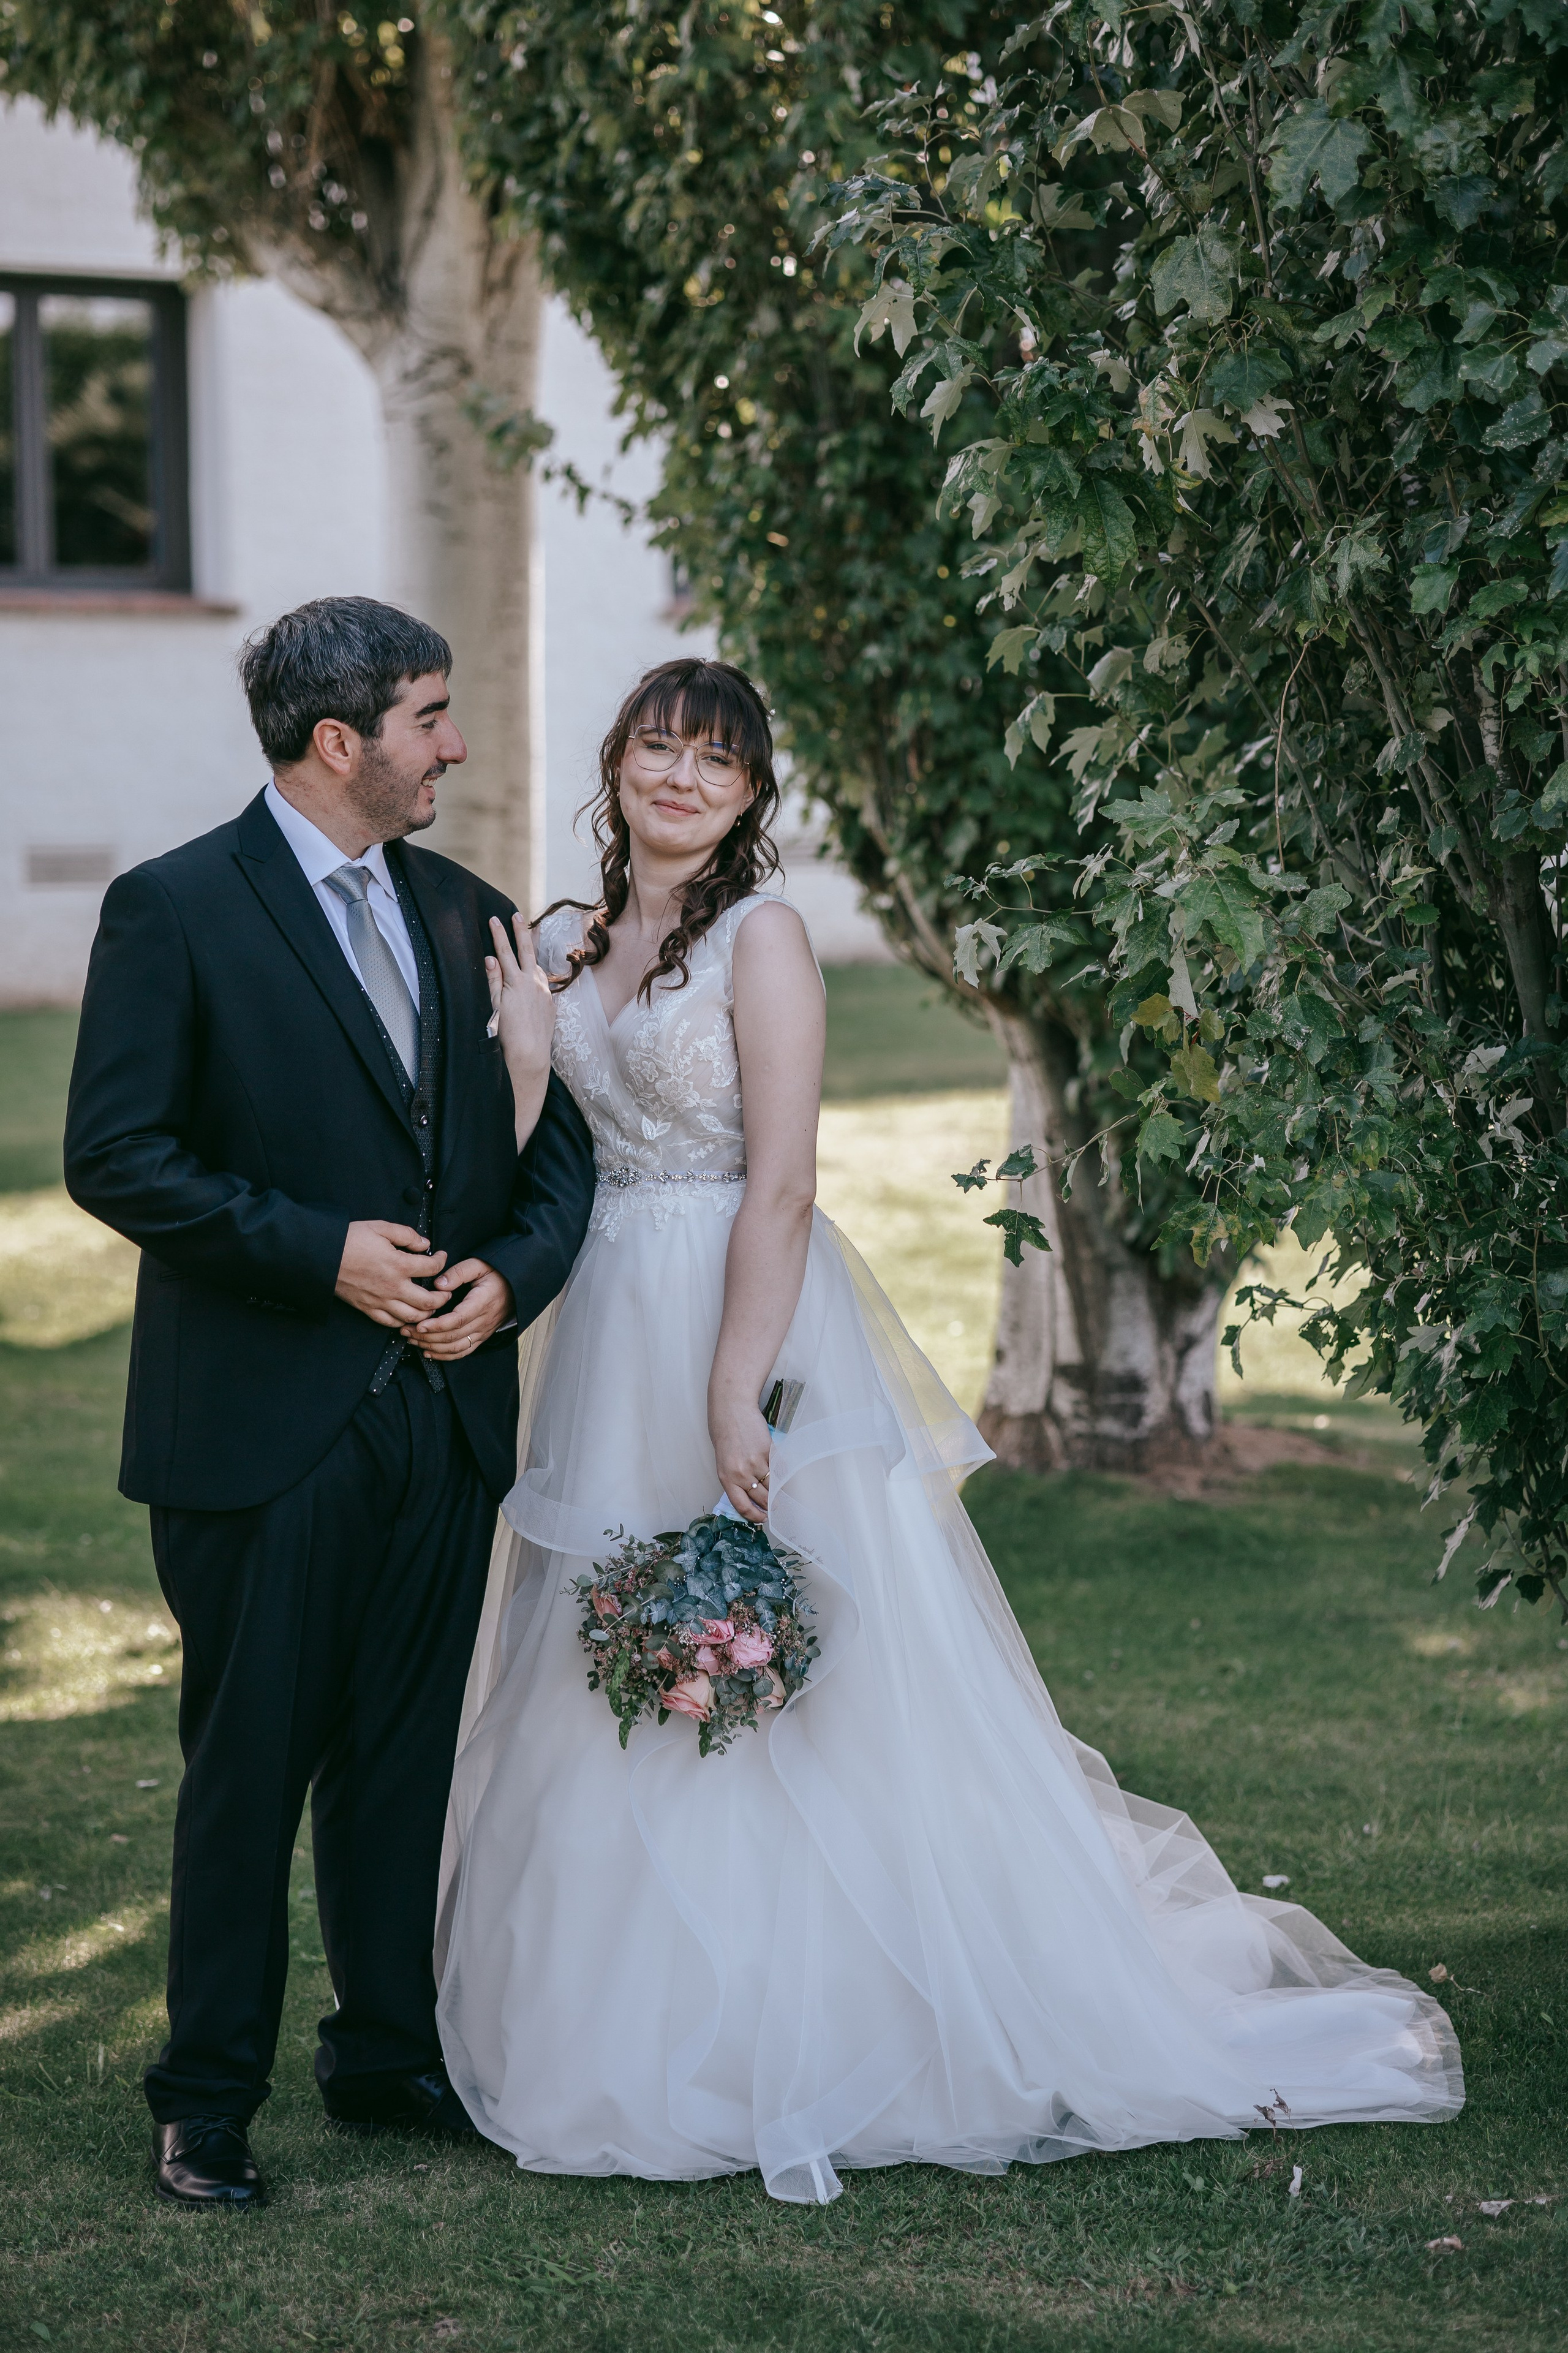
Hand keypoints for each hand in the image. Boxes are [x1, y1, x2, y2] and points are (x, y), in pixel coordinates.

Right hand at [336, 1222, 448, 1327]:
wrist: (322, 1256)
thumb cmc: (349, 1240)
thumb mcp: (380, 1227)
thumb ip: (406, 1235)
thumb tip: (424, 1244)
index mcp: (399, 1265)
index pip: (432, 1268)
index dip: (442, 1261)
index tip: (441, 1257)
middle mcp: (393, 1287)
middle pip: (429, 1302)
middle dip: (443, 1297)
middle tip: (446, 1291)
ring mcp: (381, 1301)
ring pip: (413, 1317)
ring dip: (427, 1313)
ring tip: (431, 1306)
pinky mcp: (368, 1309)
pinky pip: (391, 1323)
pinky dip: (403, 1322)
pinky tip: (408, 1316)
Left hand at [411, 1258, 514, 1360]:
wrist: (516, 1287)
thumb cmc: (496, 1274)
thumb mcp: (479, 1264)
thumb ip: (459, 1272)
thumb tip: (439, 1284)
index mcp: (481, 1303)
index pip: (458, 1320)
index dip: (437, 1325)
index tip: (420, 1325)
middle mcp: (483, 1321)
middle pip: (452, 1336)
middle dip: (426, 1337)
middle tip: (406, 1331)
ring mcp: (482, 1332)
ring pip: (455, 1347)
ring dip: (432, 1347)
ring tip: (413, 1340)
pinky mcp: (481, 1337)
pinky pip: (463, 1352)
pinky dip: (445, 1355)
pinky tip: (429, 1352)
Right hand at [486, 912, 554, 1078]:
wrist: (529, 1054)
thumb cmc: (507, 1034)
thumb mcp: (495, 1006)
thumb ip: (494, 981)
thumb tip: (490, 959)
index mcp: (516, 983)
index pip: (505, 952)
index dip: (499, 934)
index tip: (494, 919)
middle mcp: (533, 983)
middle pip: (526, 951)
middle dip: (520, 931)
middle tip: (516, 915)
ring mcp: (544, 992)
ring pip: (536, 967)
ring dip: (529, 954)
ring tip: (524, 943)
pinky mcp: (550, 1003)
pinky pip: (543, 982)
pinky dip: (536, 975)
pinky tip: (531, 976)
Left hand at [710, 1398, 771, 1523]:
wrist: (732, 1411)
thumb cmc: (725, 1435)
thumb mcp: (724, 1463)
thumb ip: (735, 1480)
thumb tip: (750, 1496)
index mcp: (726, 1478)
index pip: (742, 1506)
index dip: (754, 1516)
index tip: (762, 1518)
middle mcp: (741, 1474)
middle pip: (762, 1498)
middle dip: (770, 1506)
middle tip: (774, 1506)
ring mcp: (756, 1463)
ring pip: (773, 1486)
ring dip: (778, 1491)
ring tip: (779, 1492)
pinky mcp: (768, 1451)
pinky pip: (779, 1468)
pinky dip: (782, 1472)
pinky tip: (781, 1472)